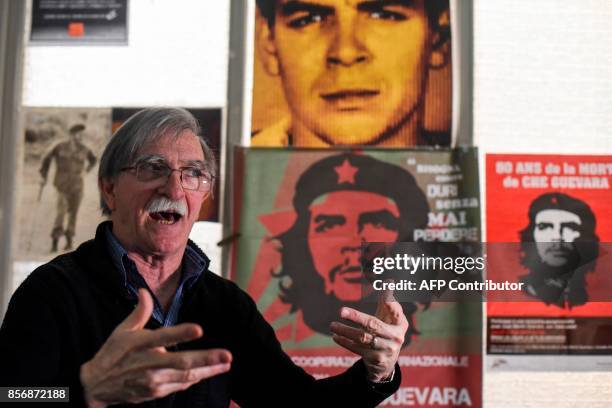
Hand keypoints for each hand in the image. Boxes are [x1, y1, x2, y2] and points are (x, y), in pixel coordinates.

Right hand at [80, 289, 231, 406]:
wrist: (95, 386)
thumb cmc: (113, 353)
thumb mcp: (122, 330)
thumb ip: (140, 311)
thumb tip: (145, 290)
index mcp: (140, 344)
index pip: (162, 337)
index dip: (181, 333)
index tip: (199, 329)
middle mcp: (148, 364)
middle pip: (180, 362)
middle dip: (206, 359)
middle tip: (227, 355)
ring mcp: (153, 381)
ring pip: (185, 376)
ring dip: (208, 371)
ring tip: (226, 363)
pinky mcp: (156, 392)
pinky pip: (181, 385)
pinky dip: (196, 378)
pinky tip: (211, 371)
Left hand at [329, 287, 407, 381]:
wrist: (387, 362)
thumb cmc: (386, 331)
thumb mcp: (389, 317)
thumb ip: (386, 300)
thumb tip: (388, 280)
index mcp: (401, 324)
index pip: (395, 311)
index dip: (390, 303)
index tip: (385, 294)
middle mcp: (396, 337)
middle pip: (374, 325)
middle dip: (356, 317)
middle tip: (341, 311)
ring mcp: (386, 350)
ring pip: (362, 338)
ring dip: (345, 331)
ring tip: (332, 325)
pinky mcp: (376, 360)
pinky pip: (358, 349)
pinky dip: (345, 342)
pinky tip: (336, 336)